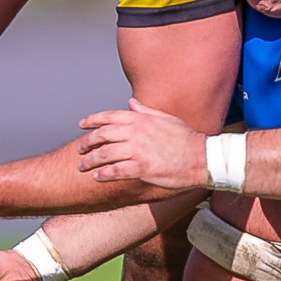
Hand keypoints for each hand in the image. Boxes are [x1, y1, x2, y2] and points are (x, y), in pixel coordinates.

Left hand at [76, 97, 208, 189]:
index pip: (109, 116)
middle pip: (102, 135)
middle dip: (87, 142)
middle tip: (79, 150)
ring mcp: (138, 150)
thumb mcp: (165, 119)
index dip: (92, 120)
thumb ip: (145, 111)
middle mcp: (136, 132)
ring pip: (105, 154)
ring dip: (90, 160)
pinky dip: (103, 174)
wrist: (201, 158)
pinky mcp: (142, 168)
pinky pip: (115, 171)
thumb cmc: (186, 139)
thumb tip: (130, 102)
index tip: (82, 124)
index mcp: (141, 119)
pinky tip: (96, 177)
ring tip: (82, 166)